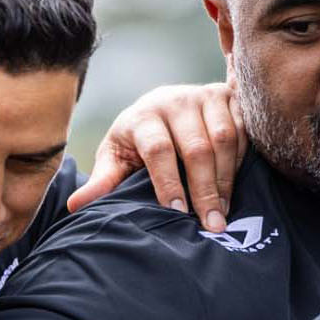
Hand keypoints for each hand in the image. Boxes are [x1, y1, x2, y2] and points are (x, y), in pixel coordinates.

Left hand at [68, 83, 244, 230]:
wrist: (161, 105)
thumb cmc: (136, 141)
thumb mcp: (116, 158)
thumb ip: (103, 181)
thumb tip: (75, 205)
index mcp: (143, 115)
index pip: (159, 149)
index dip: (168, 183)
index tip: (177, 212)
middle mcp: (175, 100)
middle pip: (197, 147)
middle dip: (205, 189)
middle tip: (212, 224)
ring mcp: (204, 95)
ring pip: (225, 139)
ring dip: (227, 178)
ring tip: (224, 211)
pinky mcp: (229, 95)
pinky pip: (245, 129)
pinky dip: (243, 159)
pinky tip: (237, 186)